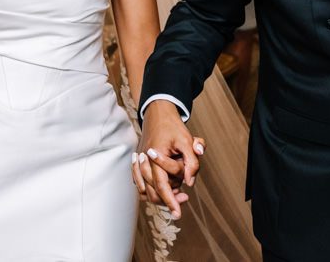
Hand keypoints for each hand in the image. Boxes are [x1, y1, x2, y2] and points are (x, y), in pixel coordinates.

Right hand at [134, 100, 202, 218]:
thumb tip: (189, 183)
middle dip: (168, 198)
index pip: (162, 185)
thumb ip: (192, 161)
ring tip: (175, 189)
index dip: (170, 201)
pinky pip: (139, 183)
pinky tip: (162, 187)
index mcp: (155, 155)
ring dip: (159, 194)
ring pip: (145, 189)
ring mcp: (138, 162)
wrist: (157, 113)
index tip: (177, 214)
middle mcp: (143, 160)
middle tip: (184, 197)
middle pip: (153, 191)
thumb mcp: (188, 140)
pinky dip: (148, 189)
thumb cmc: (174, 127)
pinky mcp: (137, 163)